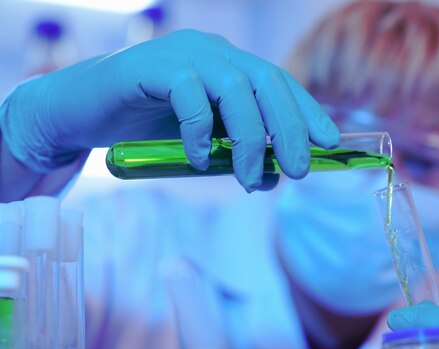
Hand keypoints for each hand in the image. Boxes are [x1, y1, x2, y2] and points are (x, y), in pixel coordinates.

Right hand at [0, 30, 338, 191]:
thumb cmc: (147, 126)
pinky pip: (188, 95)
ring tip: (250, 180)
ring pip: (234, 89)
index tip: (329, 143)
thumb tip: (275, 178)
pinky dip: (200, 132)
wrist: (83, 112)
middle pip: (266, 82)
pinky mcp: (151, 65)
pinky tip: (199, 160)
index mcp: (229, 64)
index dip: (308, 112)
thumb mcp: (204, 142)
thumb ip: (237, 152)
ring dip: (249, 140)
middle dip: (289, 129)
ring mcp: (182, 54)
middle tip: (298, 170)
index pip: (280, 83)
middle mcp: (212, 51)